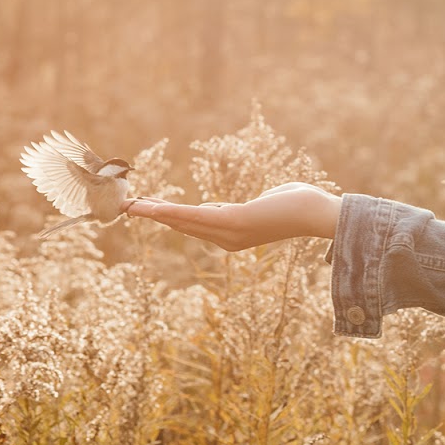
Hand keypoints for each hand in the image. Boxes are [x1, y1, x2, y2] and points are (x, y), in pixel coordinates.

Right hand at [126, 183, 341, 251]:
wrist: (317, 213)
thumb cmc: (297, 205)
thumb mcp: (261, 204)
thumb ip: (239, 209)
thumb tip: (224, 209)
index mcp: (232, 237)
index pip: (194, 226)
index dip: (170, 217)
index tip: (149, 209)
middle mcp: (227, 240)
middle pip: (183, 225)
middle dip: (155, 215)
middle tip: (128, 207)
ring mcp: (229, 233)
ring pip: (185, 221)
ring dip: (156, 213)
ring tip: (132, 206)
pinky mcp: (234, 222)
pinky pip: (197, 216)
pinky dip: (174, 213)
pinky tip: (156, 208)